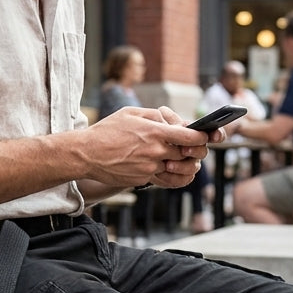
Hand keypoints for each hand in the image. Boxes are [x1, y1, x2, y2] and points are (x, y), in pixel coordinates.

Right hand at [84, 106, 207, 187]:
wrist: (87, 154)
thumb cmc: (108, 130)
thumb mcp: (131, 113)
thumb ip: (155, 115)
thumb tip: (173, 119)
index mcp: (155, 132)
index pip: (190, 137)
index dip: (202, 136)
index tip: (205, 135)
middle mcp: (155, 151)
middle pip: (188, 154)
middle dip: (194, 150)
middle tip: (194, 146)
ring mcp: (150, 167)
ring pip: (178, 168)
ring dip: (184, 163)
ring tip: (182, 157)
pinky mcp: (143, 179)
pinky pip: (166, 179)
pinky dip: (173, 175)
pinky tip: (173, 169)